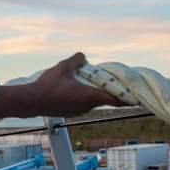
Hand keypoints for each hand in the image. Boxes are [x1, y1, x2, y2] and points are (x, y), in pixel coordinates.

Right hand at [0, 53, 123, 118]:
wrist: (31, 101)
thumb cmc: (47, 86)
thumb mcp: (63, 67)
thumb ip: (77, 60)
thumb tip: (83, 56)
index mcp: (89, 95)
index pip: (116, 99)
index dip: (129, 98)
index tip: (138, 98)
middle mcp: (87, 106)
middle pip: (104, 99)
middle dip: (108, 90)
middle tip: (110, 82)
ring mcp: (79, 111)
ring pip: (92, 101)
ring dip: (94, 93)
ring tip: (87, 82)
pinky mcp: (70, 113)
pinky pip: (82, 104)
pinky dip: (83, 97)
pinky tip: (73, 89)